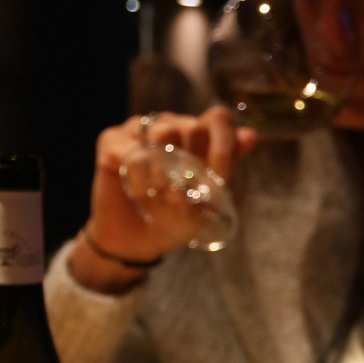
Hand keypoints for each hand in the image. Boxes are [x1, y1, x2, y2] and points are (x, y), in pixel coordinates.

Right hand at [71, 107, 256, 288]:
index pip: (218, 119)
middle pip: (192, 126)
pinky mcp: (111, 142)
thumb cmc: (175, 219)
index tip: (216, 176)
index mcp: (196, 135)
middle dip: (192, 165)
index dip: (223, 144)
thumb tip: (252, 135)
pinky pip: (133, 151)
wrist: (138, 242)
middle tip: (181, 196)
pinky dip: (140, 178)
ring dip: (166, 173)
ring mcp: (139, 130)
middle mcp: (169, 126)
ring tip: (160, 195)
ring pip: (163, 132)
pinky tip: (139, 194)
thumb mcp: (208, 199)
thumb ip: (226, 164)